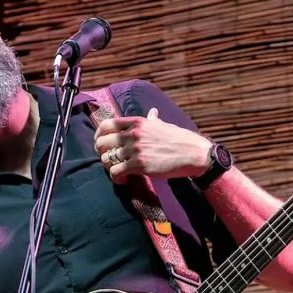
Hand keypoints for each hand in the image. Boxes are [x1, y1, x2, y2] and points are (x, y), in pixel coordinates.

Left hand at [94, 107, 211, 183]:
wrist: (193, 153)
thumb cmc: (180, 139)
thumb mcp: (164, 125)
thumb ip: (153, 120)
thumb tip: (152, 112)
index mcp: (137, 122)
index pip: (107, 124)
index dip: (99, 135)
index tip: (101, 143)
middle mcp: (133, 134)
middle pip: (102, 142)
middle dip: (102, 153)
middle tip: (109, 160)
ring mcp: (135, 149)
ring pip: (107, 159)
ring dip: (109, 167)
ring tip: (117, 171)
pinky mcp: (139, 165)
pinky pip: (115, 172)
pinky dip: (115, 178)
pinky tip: (122, 180)